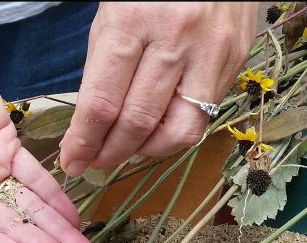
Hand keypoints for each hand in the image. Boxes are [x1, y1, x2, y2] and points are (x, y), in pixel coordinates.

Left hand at [59, 2, 258, 175]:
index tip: (72, 160)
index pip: (102, 101)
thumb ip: (102, 67)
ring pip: (177, 132)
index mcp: (132, 20)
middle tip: (95, 163)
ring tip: (127, 151)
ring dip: (145, 153)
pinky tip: (156, 133)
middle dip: (110, 153)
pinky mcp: (234, 64)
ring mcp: (210, 54)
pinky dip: (173, 136)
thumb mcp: (113, 12)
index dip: (84, 141)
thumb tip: (92, 124)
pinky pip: (201, 118)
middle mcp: (175, 40)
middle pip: (137, 122)